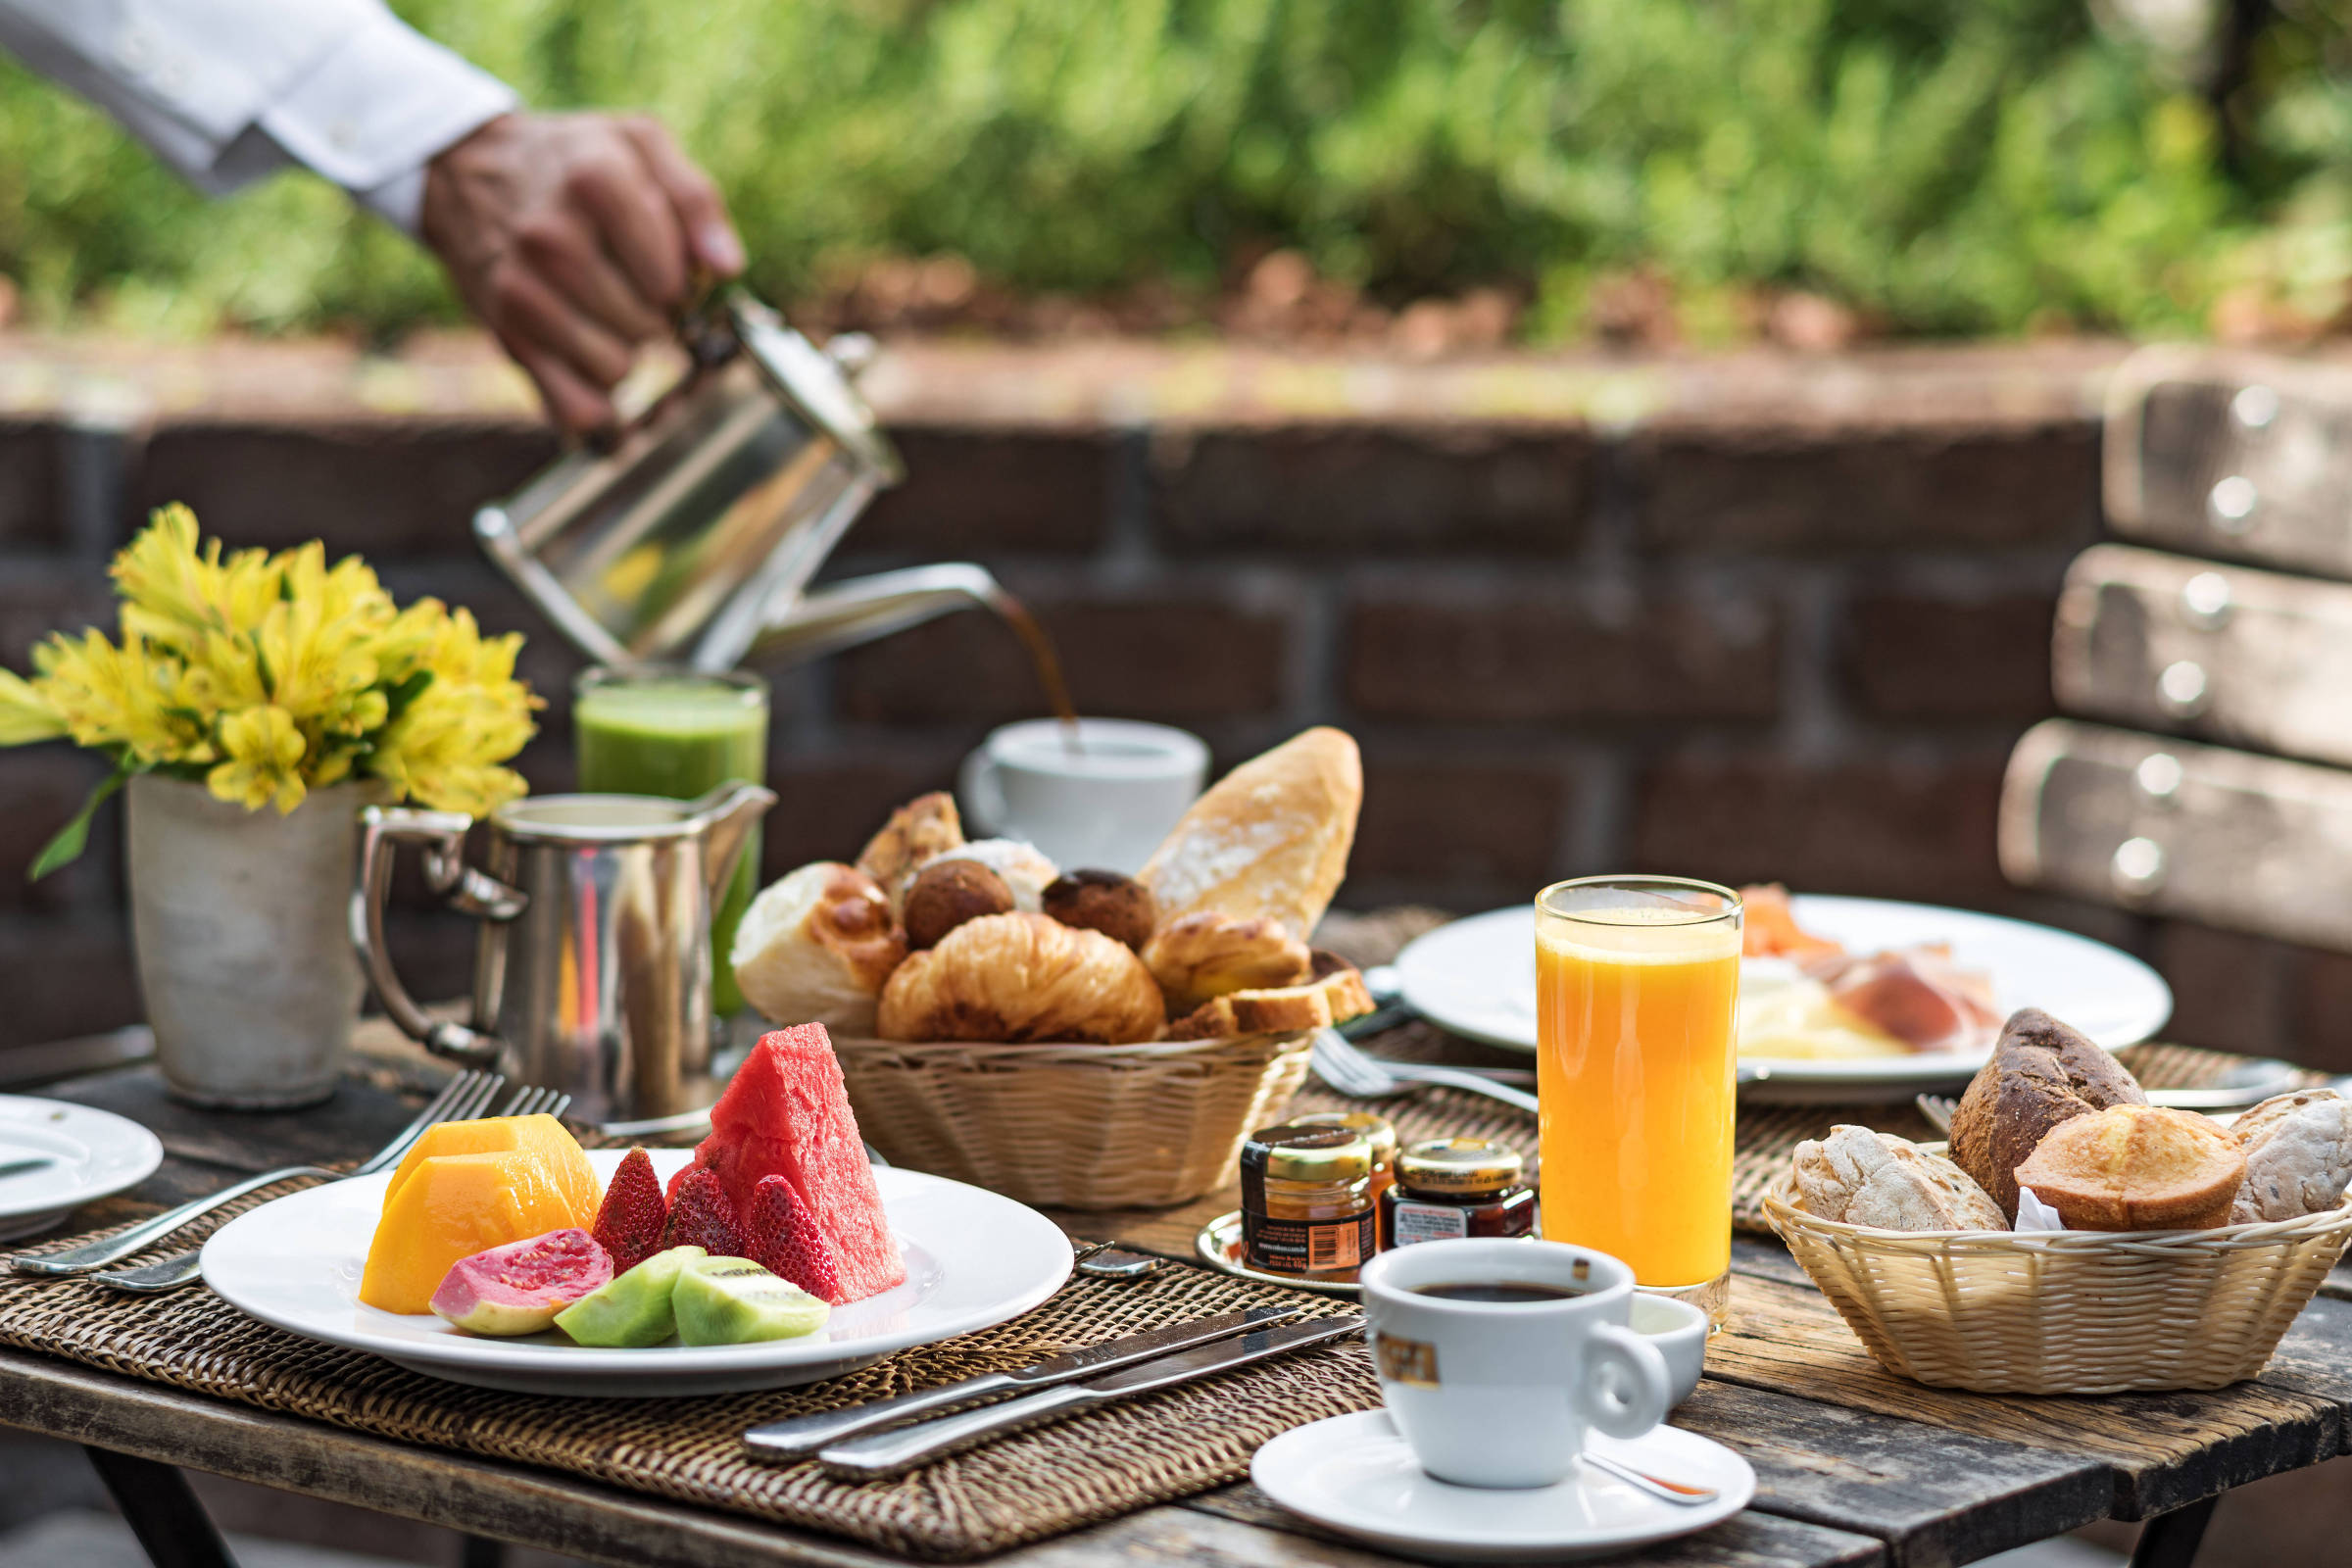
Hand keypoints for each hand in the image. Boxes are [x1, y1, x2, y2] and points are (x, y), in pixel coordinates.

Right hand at [421, 112, 743, 434]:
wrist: (467, 171)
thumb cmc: (571, 162)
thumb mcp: (639, 145)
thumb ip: (695, 199)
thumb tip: (727, 268)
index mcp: (595, 181)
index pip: (671, 276)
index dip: (678, 278)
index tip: (660, 260)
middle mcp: (552, 237)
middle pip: (649, 323)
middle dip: (652, 311)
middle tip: (626, 281)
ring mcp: (522, 289)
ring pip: (617, 368)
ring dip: (623, 348)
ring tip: (602, 308)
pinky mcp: (506, 334)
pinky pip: (578, 405)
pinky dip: (595, 394)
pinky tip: (589, 355)